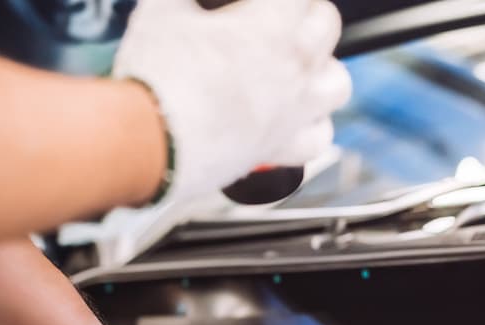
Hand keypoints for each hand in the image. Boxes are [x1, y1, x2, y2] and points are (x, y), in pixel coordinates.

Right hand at [113, 0, 350, 199]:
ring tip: (294, 65)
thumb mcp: (162, 10)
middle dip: (304, 14)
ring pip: (339, 83)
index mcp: (274, 27)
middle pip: (328, 26)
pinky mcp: (280, 149)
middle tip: (274, 17)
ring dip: (321, 68)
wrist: (146, 140)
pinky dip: (311, 125)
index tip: (255, 1)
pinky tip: (290, 116)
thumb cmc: (157, 77)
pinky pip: (320, 138)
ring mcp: (294, 112)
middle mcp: (295, 68)